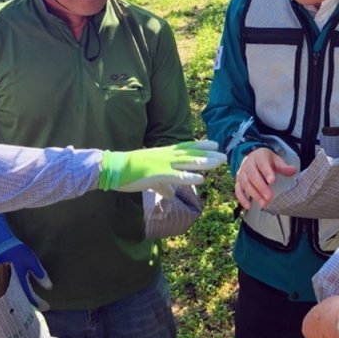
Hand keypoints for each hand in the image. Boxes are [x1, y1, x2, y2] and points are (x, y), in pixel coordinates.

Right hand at [0, 213, 52, 309]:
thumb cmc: (16, 251)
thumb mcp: (31, 261)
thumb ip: (40, 274)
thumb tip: (49, 287)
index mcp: (18, 280)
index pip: (29, 296)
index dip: (39, 303)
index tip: (47, 307)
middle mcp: (9, 285)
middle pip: (21, 302)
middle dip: (31, 306)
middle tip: (42, 308)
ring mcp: (3, 285)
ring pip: (14, 299)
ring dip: (24, 303)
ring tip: (34, 306)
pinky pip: (9, 294)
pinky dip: (17, 298)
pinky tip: (23, 298)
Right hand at [98, 140, 225, 192]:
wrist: (113, 168)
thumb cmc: (130, 171)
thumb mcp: (150, 177)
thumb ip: (163, 185)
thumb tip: (170, 194)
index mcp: (164, 153)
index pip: (186, 147)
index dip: (201, 145)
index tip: (214, 143)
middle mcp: (166, 156)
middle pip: (191, 154)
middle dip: (208, 155)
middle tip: (224, 155)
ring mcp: (162, 164)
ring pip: (188, 162)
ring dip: (204, 162)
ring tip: (219, 162)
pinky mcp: (157, 174)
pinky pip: (176, 176)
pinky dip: (189, 177)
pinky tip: (200, 179)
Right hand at [234, 146, 297, 209]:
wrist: (253, 158)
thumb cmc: (266, 161)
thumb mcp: (276, 160)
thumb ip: (283, 166)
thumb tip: (293, 170)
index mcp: (259, 157)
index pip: (262, 164)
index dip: (267, 172)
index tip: (272, 181)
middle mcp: (248, 164)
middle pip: (253, 175)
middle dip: (261, 187)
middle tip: (269, 197)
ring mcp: (242, 173)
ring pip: (245, 183)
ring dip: (254, 194)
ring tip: (263, 203)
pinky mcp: (238, 181)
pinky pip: (238, 190)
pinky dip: (242, 199)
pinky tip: (248, 206)